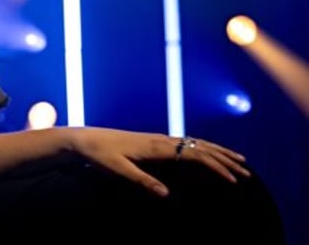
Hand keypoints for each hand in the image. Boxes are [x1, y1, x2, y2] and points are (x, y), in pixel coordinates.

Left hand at [71, 127, 250, 196]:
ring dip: (217, 151)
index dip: (216, 166)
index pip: (194, 154)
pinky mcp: (153, 141)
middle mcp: (160, 139)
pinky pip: (185, 143)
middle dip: (224, 158)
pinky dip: (203, 148)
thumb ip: (142, 181)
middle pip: (200, 146)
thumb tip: (167, 194)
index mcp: (155, 146)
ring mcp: (157, 138)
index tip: (233, 179)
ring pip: (195, 143)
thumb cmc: (100, 155)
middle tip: (247, 172)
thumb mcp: (119, 170)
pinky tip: (208, 153)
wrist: (86, 139)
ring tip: (238, 160)